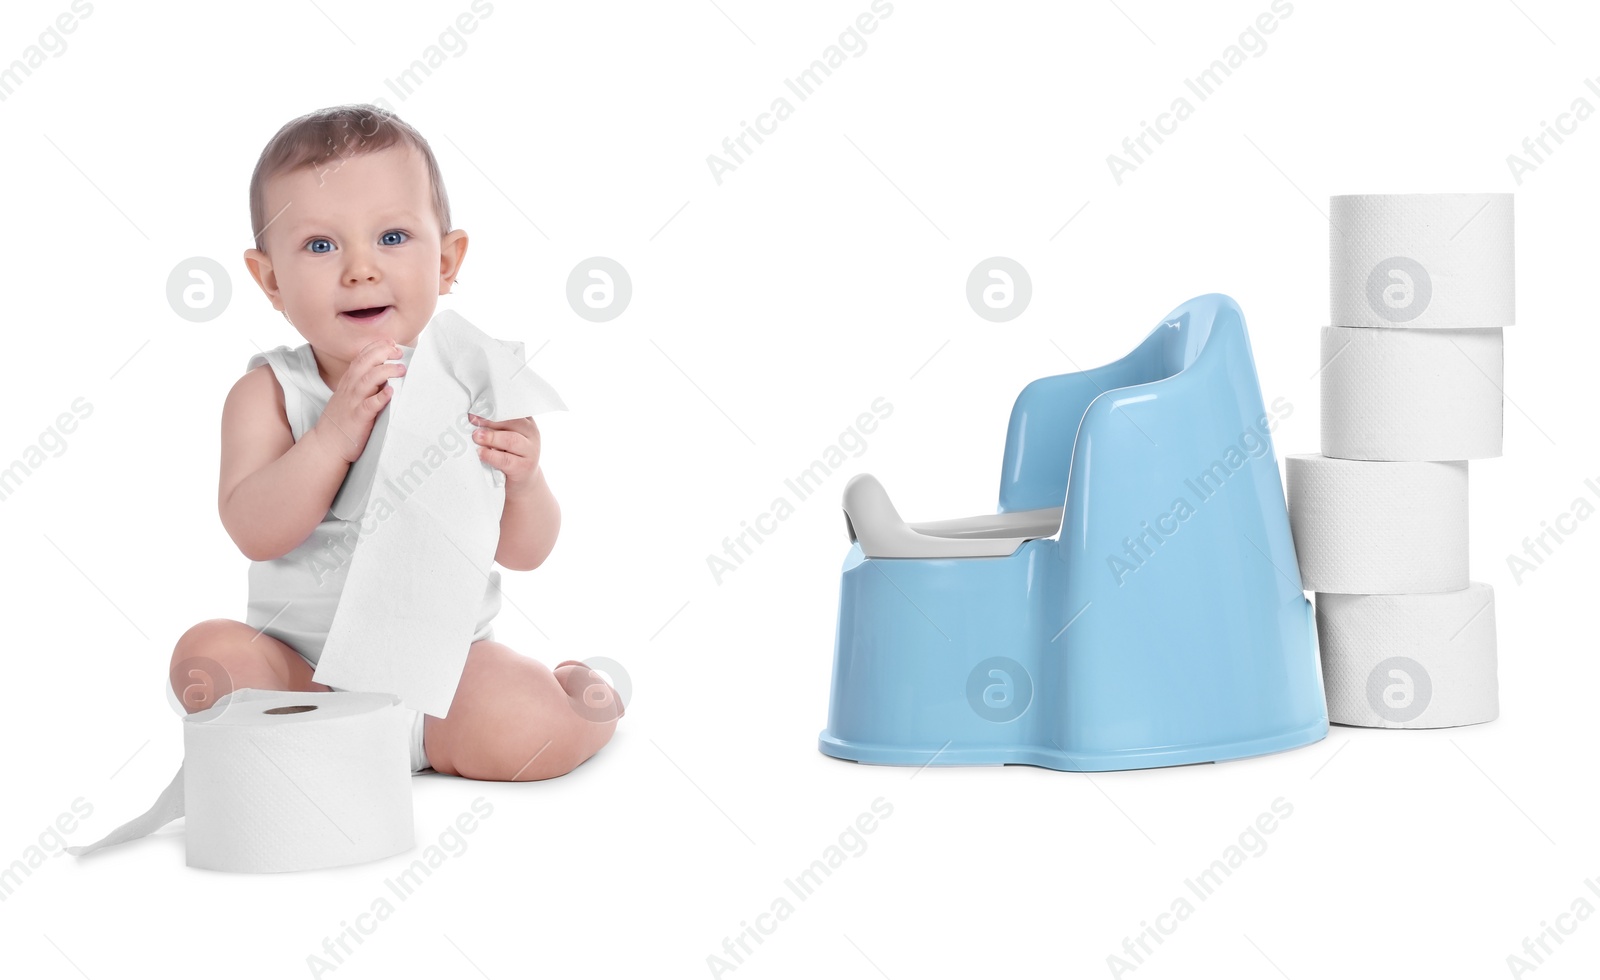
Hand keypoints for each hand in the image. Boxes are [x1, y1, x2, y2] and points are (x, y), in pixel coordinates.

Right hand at [312, 339, 405, 463]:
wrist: (327, 444)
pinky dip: (380, 397)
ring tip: (401, 369)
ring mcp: (353, 402)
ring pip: (368, 379)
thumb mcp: (349, 396)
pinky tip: (390, 392)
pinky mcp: (358, 417)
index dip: (376, 347)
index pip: (361, 356)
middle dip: (383, 353)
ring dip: (386, 371)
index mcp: (349, 381)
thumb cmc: (342, 420)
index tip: (391, 342)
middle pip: (365, 362)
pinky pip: (370, 405)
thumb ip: (363, 384)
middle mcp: (350, 388)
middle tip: (398, 352)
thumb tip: (384, 374)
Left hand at [470, 414, 541, 491]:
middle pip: (513, 422)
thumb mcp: (506, 436)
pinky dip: (491, 456)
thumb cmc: (510, 454)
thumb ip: (496, 426)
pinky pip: (506, 460)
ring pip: (511, 440)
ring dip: (491, 437)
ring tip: (476, 437)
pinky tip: (481, 453)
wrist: (524, 481)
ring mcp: (530, 451)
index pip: (513, 409)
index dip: (495, 407)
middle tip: (473, 420)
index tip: (477, 407)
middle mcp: (531, 433)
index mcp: (526, 421)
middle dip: (490, 420)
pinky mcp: (524, 467)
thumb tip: (472, 417)